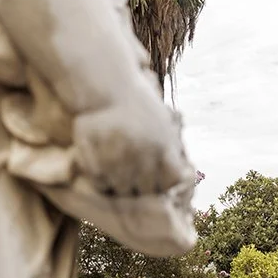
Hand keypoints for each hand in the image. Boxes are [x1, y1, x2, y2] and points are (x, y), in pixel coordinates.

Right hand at [71, 81, 189, 195]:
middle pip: (146, 190)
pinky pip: (99, 183)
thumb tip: (184, 176)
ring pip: (122, 189)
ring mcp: (117, 158)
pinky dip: (101, 181)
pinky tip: (102, 169)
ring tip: (117, 175)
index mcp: (163, 146)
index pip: (170, 182)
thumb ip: (171, 148)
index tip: (156, 179)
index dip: (164, 183)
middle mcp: (142, 155)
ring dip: (121, 186)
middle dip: (142, 187)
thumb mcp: (163, 123)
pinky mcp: (93, 158)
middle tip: (134, 180)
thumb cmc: (138, 105)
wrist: (109, 87)